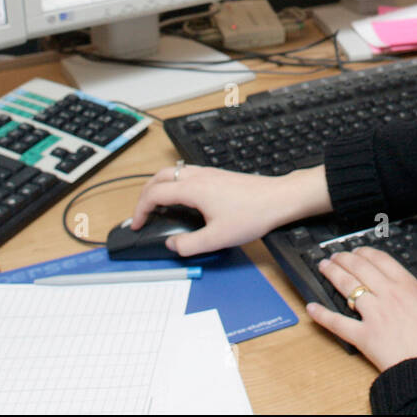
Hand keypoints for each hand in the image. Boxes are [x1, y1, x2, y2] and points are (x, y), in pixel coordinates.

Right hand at [129, 163, 296, 256]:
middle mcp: (199, 176)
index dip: (140, 210)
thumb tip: (172, 245)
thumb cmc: (253, 214)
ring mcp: (209, 173)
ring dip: (160, 185)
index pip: (154, 194)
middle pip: (160, 177)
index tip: (137, 224)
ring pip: (174, 172)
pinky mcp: (219, 175)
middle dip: (145, 194)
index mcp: (193, 189)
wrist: (279, 198)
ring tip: (158, 204)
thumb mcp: (218, 238)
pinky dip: (175, 183)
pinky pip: (187, 173)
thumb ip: (189, 245)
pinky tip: (184, 198)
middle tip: (142, 212)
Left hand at [307, 246, 416, 372]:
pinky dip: (322, 315)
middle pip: (360, 269)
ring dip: (333, 274)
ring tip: (323, 267)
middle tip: (335, 256)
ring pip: (347, 287)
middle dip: (345, 259)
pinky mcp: (364, 337)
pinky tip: (311, 308)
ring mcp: (374, 315)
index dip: (367, 252)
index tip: (359, 251)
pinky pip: (338, 323)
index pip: (382, 260)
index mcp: (409, 288)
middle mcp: (388, 296)